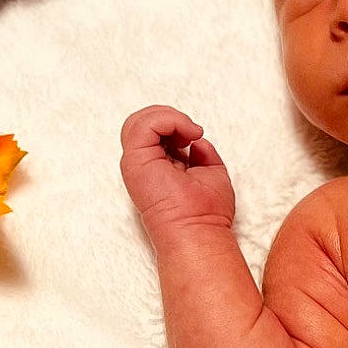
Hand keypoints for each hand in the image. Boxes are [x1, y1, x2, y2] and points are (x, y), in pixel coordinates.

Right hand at [120, 103, 235, 234]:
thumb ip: (202, 154)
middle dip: (170, 117)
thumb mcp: (211, 173)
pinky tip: (188, 134)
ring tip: (190, 132)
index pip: (156, 132)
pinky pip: (145, 124)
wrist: (198, 230)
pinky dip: (169, 120)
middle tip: (192, 132)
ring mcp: (137, 163)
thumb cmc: (206, 213)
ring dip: (171, 117)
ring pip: (140, 120)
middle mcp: (144, 165)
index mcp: (157, 168)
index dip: (176, 125)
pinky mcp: (136, 161)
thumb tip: (196, 140)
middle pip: (143, 122)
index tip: (196, 137)